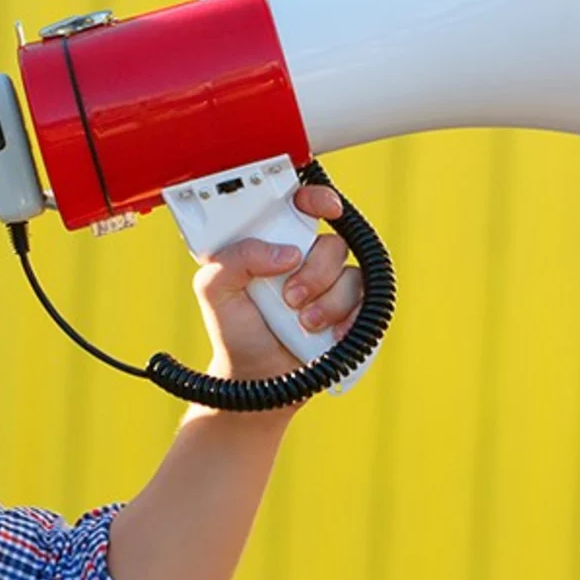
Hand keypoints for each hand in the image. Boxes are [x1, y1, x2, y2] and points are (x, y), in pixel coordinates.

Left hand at [191, 185, 362, 399]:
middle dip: (313, 272)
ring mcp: (328, 283)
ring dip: (327, 301)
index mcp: (271, 243)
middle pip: (330, 243)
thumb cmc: (235, 329)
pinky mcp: (348, 308)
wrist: (257, 380)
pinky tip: (328, 333)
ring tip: (302, 322)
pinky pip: (366, 299)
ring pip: (349, 273)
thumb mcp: (214, 290)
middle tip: (289, 297)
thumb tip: (284, 252)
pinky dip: (349, 317)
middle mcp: (303, 258)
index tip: (321, 207)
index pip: (299, 207)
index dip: (314, 199)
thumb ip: (234, 259)